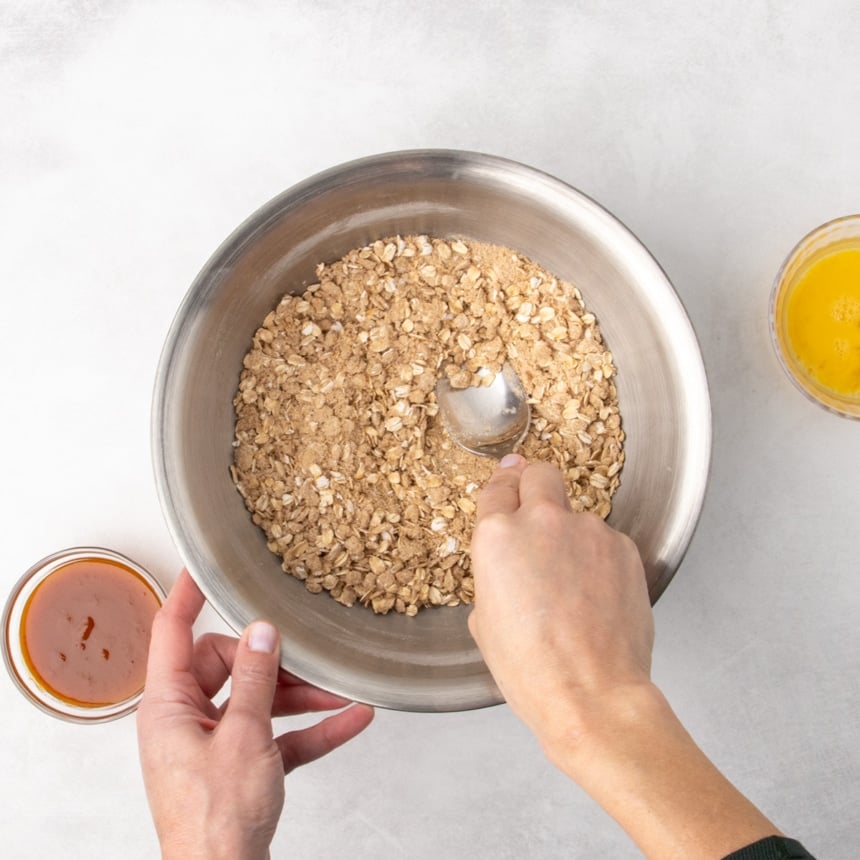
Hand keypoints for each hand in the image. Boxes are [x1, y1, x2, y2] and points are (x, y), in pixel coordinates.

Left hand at [137, 570, 373, 859]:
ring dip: (301, 696)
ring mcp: (213, 746)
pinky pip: (277, 737)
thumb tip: (261, 633)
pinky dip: (310, 729)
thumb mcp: (245, 737)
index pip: (171, 632)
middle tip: (304, 653)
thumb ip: (256, 679)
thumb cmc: (216, 822)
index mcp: (169, 706)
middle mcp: (186, 721)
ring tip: (339, 689)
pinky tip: (349, 719)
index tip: (201, 567)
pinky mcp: (238, 769)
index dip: (186, 594)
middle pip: (229, 666)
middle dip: (274, 662)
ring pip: (258, 701)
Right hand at [468, 454, 653, 747]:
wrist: (591, 692)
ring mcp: (589, 531)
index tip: (507, 484)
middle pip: (540, 473)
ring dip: (571, 535)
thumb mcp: (485, 619)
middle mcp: (543, 521)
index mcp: (498, 536)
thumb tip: (511, 566)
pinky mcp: (624, 547)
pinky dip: (599, 558)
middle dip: (535, 484)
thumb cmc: (530, 667)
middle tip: (536, 505)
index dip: (502, 487)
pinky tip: (596, 595)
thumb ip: (495, 573)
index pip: (497, 488)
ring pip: (577, 515)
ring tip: (573, 584)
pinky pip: (606, 541)